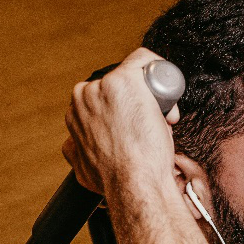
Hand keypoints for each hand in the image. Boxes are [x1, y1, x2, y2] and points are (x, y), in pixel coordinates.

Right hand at [63, 48, 182, 194]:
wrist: (132, 183)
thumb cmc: (115, 181)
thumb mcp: (83, 167)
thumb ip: (77, 151)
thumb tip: (76, 148)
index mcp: (75, 113)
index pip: (103, 98)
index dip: (124, 112)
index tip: (138, 128)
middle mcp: (84, 96)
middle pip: (118, 87)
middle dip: (138, 103)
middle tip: (153, 127)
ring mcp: (103, 86)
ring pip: (134, 77)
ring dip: (151, 94)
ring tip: (161, 122)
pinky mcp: (124, 79)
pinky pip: (143, 59)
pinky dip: (158, 69)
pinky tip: (168, 91)